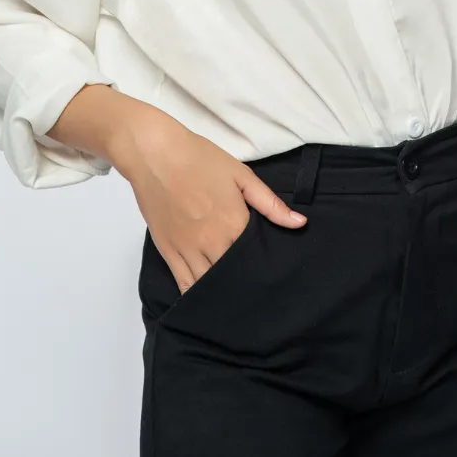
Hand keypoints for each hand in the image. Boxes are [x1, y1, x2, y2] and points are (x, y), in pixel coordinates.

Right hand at [116, 108, 306, 295]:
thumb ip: (270, 203)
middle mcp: (212, 243)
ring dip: (223, 293)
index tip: (274, 273)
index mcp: (234, 224)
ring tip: (236, 300)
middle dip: (246, 283)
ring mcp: (188, 251)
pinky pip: (185, 285)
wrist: (156, 155)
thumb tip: (300, 223)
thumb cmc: (201, 159)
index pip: (256, 257)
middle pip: (234, 275)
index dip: (265, 265)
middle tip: (257, 289)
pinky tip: (207, 301)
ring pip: (210, 285)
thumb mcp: (241, 175)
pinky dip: (197, 295)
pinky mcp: (168, 253)